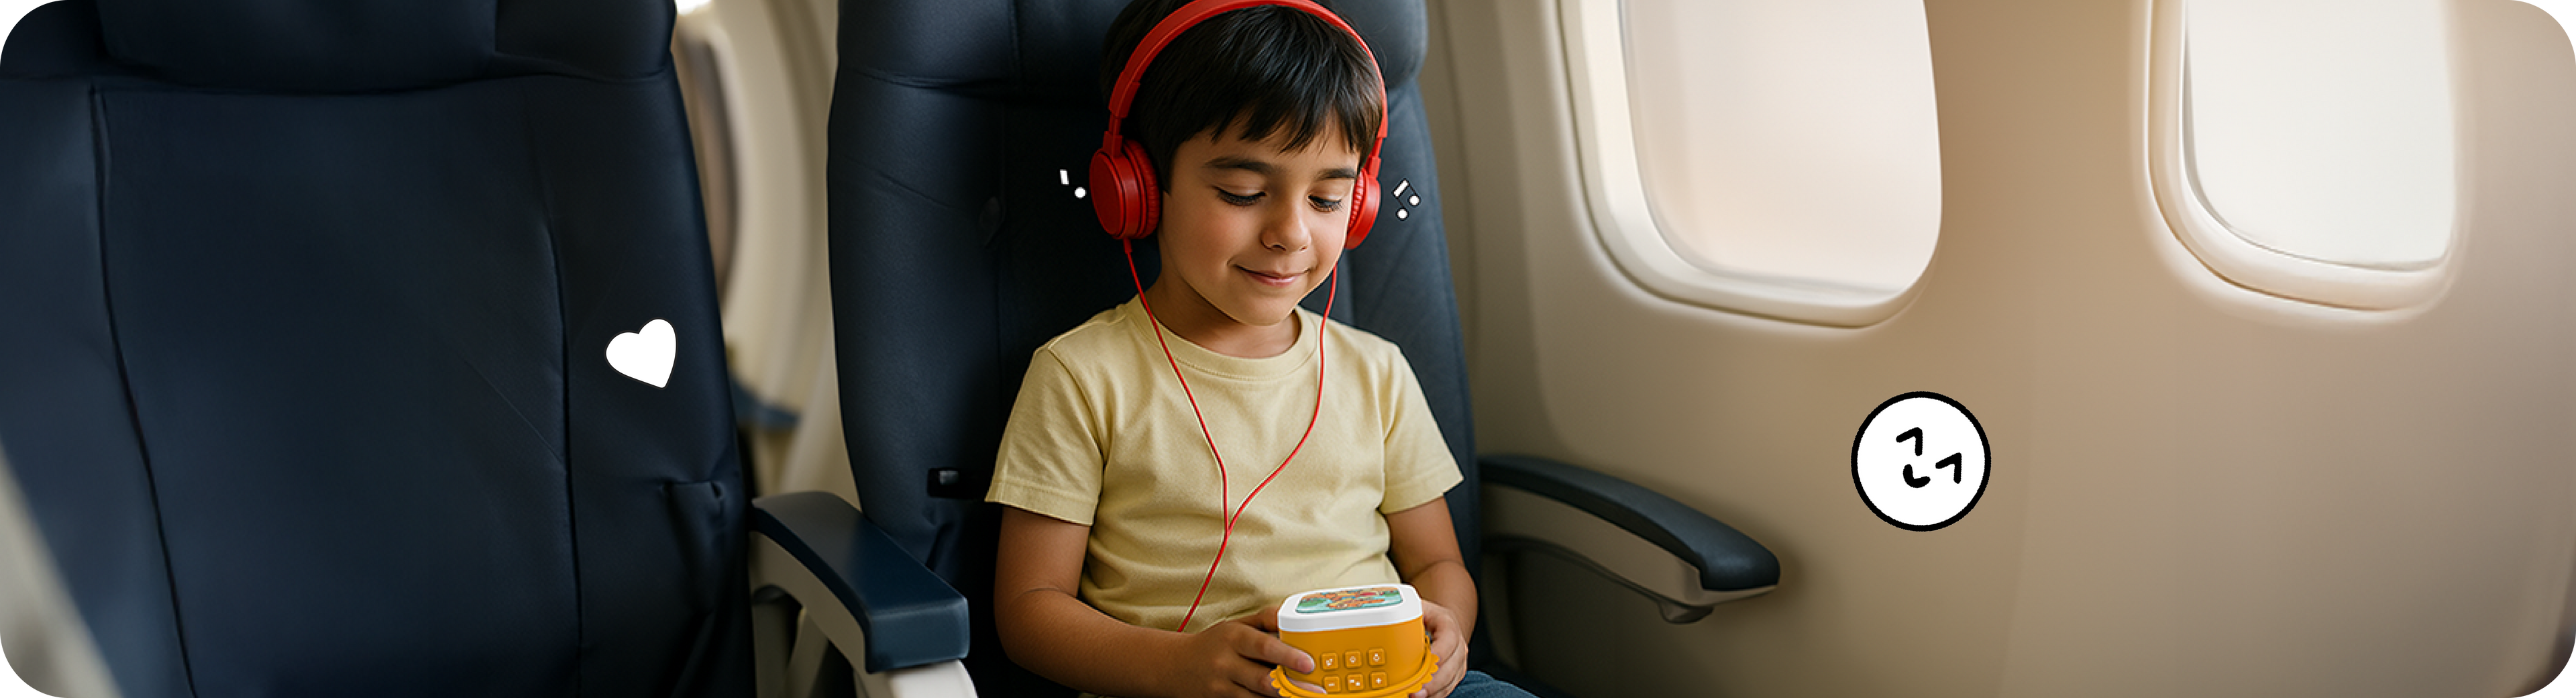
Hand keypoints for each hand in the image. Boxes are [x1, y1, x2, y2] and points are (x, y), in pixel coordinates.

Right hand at [1162, 612, 1315, 697]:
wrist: (1175, 666)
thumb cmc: (1215, 643)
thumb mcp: (1236, 624)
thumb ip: (1266, 619)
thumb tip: (1293, 616)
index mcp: (1233, 638)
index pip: (1263, 647)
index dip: (1288, 656)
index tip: (1309, 663)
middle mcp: (1226, 663)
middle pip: (1263, 679)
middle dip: (1291, 687)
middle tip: (1317, 691)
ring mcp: (1221, 688)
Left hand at [1410, 599, 1468, 697]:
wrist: (1441, 622)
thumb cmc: (1426, 615)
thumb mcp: (1417, 607)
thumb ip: (1405, 611)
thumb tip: (1383, 615)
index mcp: (1448, 624)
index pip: (1449, 638)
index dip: (1439, 652)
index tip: (1428, 663)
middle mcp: (1457, 644)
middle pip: (1452, 665)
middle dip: (1434, 681)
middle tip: (1416, 691)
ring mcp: (1458, 660)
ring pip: (1451, 680)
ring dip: (1434, 691)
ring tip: (1415, 696)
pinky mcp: (1454, 673)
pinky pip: (1448, 687)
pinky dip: (1435, 694)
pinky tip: (1422, 696)